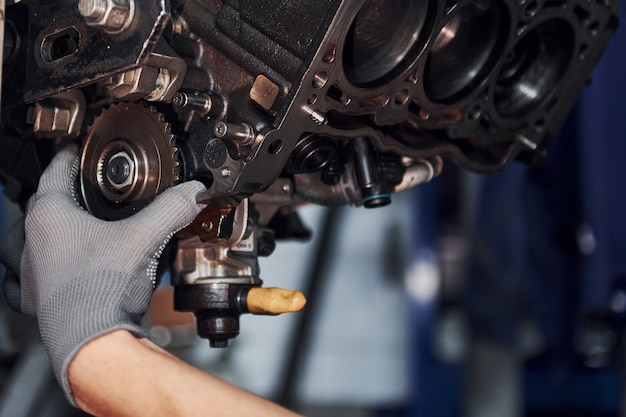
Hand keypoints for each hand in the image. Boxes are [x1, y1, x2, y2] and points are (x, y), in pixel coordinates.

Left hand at [0, 145, 205, 403]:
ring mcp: (29, 274)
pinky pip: (20, 280)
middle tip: (77, 189)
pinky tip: (45, 272)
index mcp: (49, 217)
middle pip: (39, 204)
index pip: (56, 171)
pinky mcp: (34, 301)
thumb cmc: (104, 291)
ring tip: (56, 228)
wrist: (93, 343)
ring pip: (20, 241)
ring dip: (36, 232)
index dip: (69, 157)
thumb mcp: (145, 239)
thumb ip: (171, 209)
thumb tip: (193, 191)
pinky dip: (30, 273)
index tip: (76, 150)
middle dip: (57, 193)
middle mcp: (30, 242)